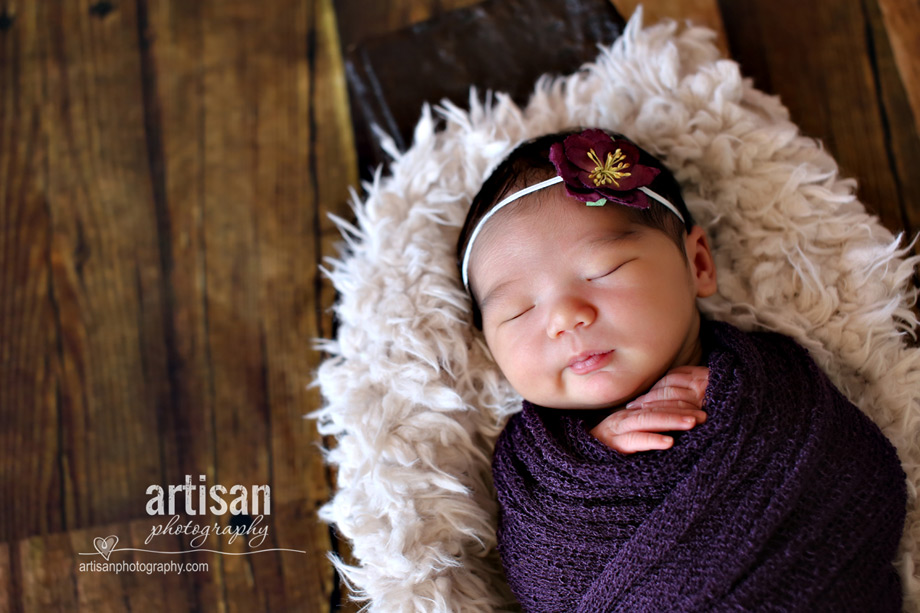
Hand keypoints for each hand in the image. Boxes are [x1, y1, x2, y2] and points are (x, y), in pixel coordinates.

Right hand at [588, 366, 708, 453]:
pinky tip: (669, 442)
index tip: (702, 408)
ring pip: (647, 421)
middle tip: (703, 415)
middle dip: (681, 411)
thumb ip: (647, 427)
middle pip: (656, 409)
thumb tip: (677, 424)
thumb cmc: (607, 447)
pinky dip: (651, 440)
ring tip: (692, 423)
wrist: (577, 457)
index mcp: (632, 413)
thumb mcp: (629, 432)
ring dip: (670, 420)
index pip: (659, 404)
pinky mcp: (612, 445)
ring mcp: (618, 430)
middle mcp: (625, 417)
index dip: (681, 405)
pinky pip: (634, 441)